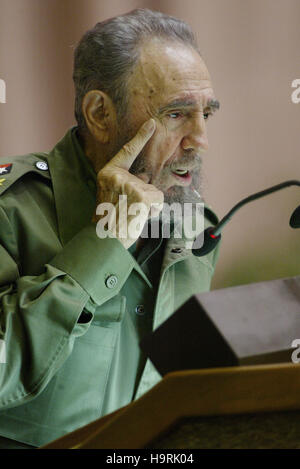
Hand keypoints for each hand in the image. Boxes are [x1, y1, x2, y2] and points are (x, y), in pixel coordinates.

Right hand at [92, 119, 163, 248]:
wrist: (105, 239)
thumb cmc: (110, 220)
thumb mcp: (114, 195)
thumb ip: (128, 183)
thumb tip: (146, 178)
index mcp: (108, 172)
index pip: (127, 151)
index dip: (141, 137)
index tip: (152, 123)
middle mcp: (117, 176)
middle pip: (146, 180)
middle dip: (145, 198)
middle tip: (129, 211)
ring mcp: (129, 185)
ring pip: (154, 191)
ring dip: (149, 206)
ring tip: (133, 215)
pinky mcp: (141, 196)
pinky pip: (158, 200)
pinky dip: (154, 211)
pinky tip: (140, 217)